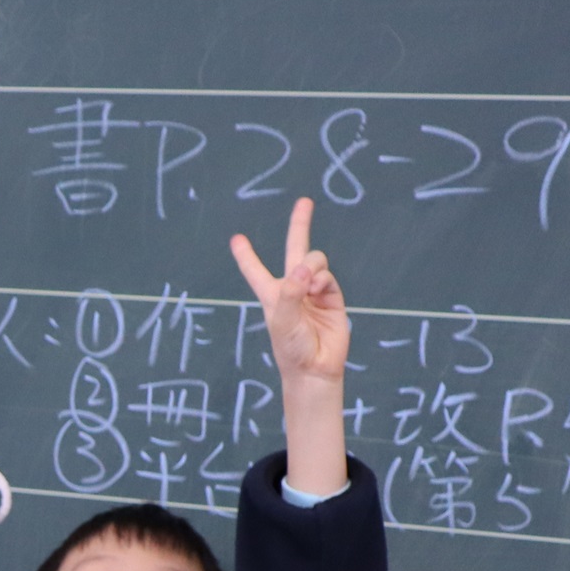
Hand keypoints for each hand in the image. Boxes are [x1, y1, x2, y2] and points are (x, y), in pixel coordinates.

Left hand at [230, 198, 350, 495]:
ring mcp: (314, 290)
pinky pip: (327, 275)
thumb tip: (304, 267)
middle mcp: (292, 288)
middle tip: (304, 201)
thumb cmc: (291, 348)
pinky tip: (317, 289)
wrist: (315, 369)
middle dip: (300, 225)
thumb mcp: (282, 320)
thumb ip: (291, 292)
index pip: (255, 270)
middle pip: (294, 249)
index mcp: (271, 294)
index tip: (236, 239)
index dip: (246, 255)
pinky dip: (322, 278)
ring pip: (314, 261)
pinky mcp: (332, 296)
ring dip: (311, 267)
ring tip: (308, 286)